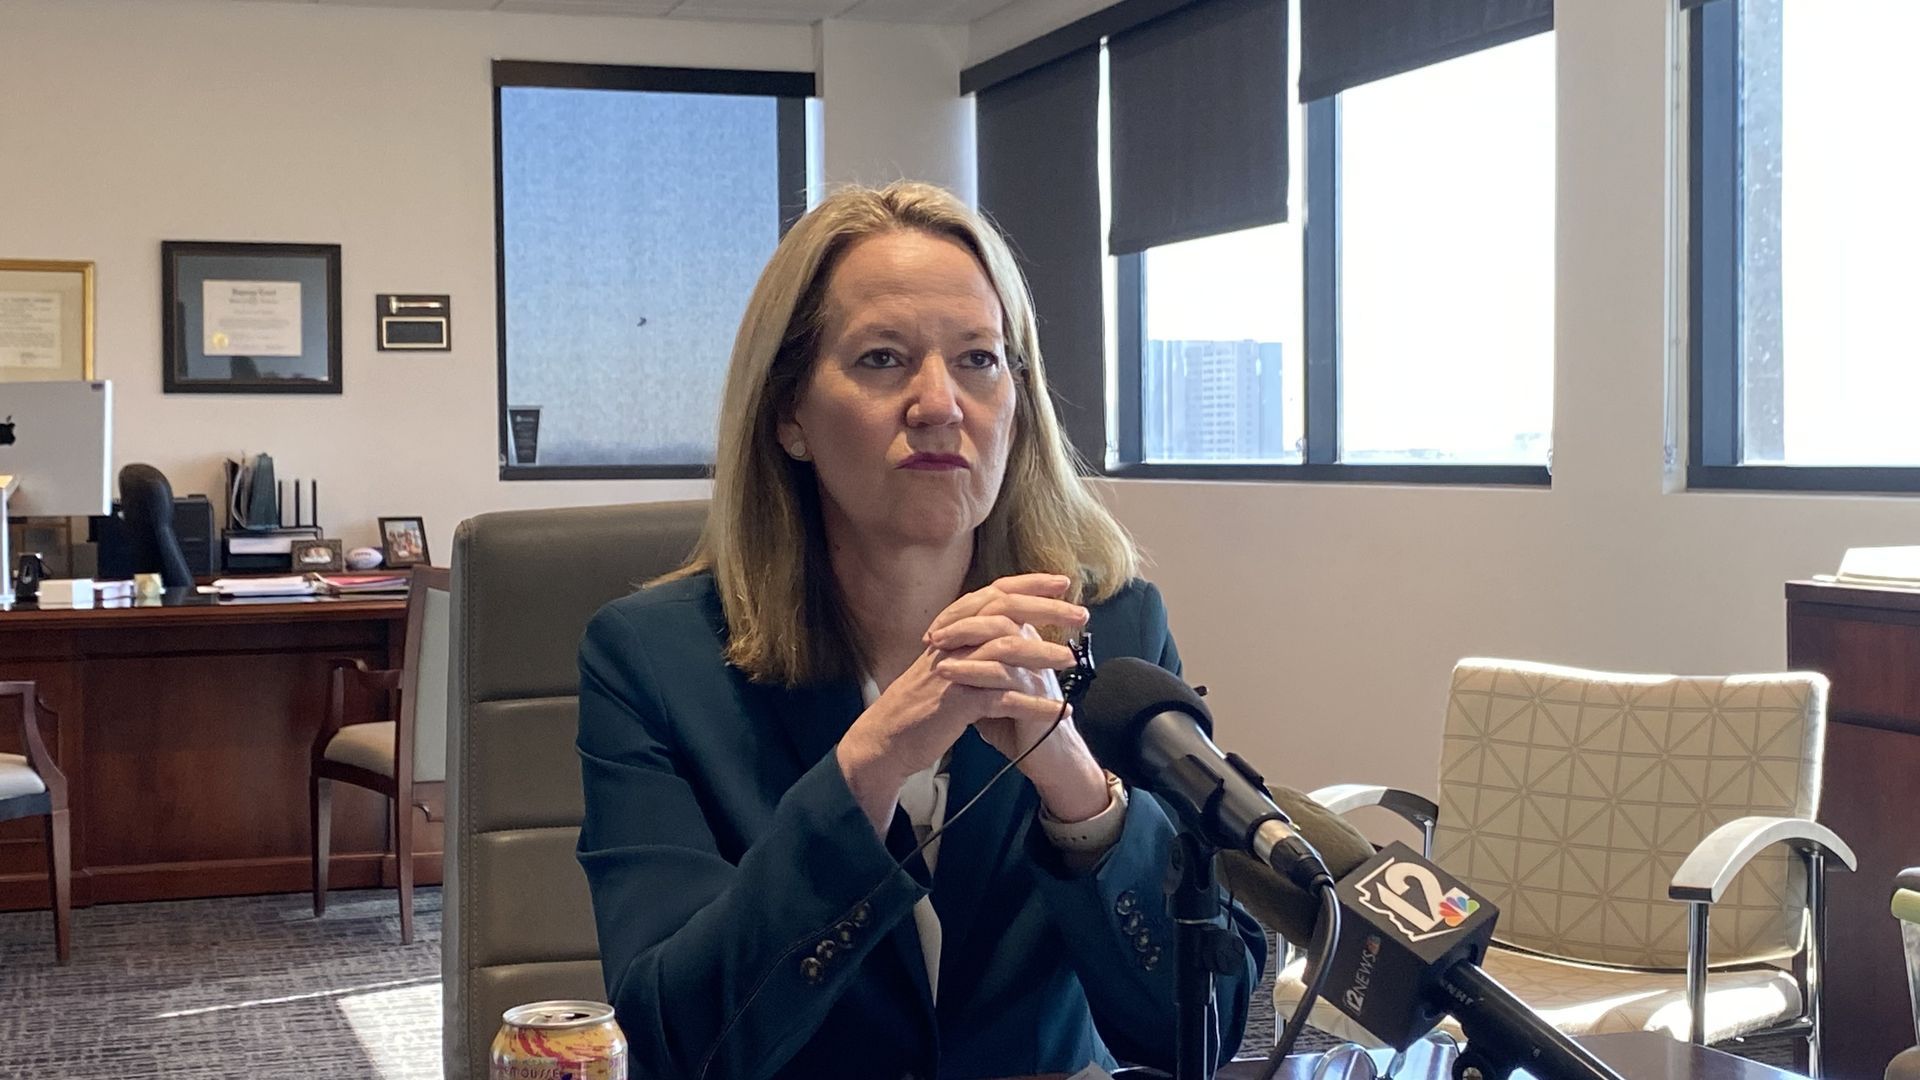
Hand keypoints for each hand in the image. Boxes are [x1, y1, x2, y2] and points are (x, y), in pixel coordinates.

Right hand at [834, 575, 1094, 833]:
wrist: (887, 738)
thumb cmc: (923, 702)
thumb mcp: (948, 663)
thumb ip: (975, 644)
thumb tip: (1013, 628)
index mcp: (953, 630)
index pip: (994, 594)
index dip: (1028, 584)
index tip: (1062, 582)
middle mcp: (953, 642)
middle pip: (1003, 612)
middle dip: (1046, 610)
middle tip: (1081, 615)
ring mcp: (954, 671)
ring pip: (1004, 651)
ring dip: (1042, 654)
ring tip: (1070, 660)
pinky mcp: (956, 703)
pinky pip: (1001, 699)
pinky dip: (1032, 704)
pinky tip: (1056, 710)